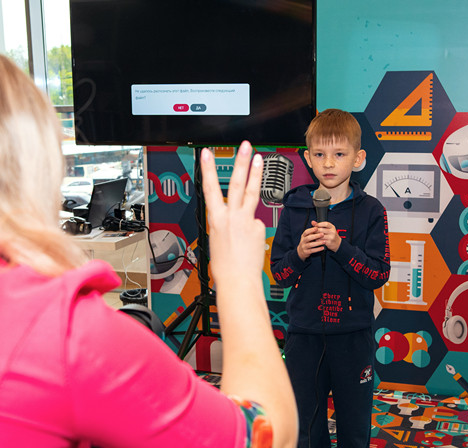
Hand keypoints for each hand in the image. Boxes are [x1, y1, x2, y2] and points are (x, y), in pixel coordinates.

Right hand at [201, 142, 264, 286]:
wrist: (238, 281)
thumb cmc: (225, 266)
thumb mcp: (217, 240)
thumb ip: (228, 223)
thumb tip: (241, 218)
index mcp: (216, 219)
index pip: (211, 188)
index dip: (209, 169)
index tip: (208, 153)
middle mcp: (231, 217)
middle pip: (237, 184)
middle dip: (240, 162)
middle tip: (244, 146)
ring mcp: (247, 221)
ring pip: (252, 193)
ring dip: (256, 173)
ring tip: (259, 157)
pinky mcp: (259, 228)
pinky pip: (256, 223)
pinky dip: (253, 229)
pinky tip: (250, 242)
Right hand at [296, 226, 324, 260]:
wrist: (301, 251)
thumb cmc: (307, 242)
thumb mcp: (307, 236)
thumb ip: (311, 231)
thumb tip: (315, 222)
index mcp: (303, 236)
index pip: (306, 232)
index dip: (311, 230)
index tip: (317, 228)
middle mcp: (303, 241)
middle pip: (308, 238)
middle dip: (315, 236)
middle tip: (322, 234)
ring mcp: (304, 246)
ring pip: (310, 245)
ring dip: (318, 243)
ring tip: (324, 241)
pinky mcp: (306, 252)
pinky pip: (312, 250)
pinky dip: (317, 249)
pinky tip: (322, 248)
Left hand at [311, 220, 340, 251]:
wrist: (337, 243)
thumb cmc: (331, 234)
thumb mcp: (327, 229)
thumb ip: (320, 225)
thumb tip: (312, 222)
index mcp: (332, 227)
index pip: (326, 224)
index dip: (319, 224)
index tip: (315, 225)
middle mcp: (332, 231)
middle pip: (322, 230)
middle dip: (315, 230)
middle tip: (312, 231)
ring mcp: (331, 237)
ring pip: (320, 236)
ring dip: (315, 236)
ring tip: (312, 236)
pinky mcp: (329, 242)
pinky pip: (321, 241)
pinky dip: (317, 240)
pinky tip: (315, 240)